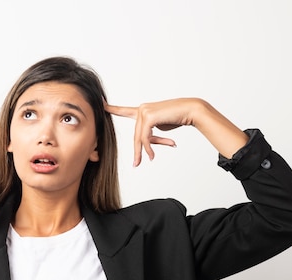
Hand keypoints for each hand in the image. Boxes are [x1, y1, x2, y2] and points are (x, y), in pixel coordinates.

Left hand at [105, 98, 247, 164]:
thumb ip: (151, 135)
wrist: (191, 111)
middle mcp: (142, 109)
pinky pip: (144, 137)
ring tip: (150, 159)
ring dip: (144, 151)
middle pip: (136, 134)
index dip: (112, 109)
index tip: (101, 104)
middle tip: (136, 163)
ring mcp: (144, 111)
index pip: (124, 111)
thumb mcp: (161, 129)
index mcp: (143, 110)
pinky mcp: (148, 116)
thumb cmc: (178, 118)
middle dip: (138, 150)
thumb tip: (146, 147)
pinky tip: (152, 154)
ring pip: (139, 137)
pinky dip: (148, 147)